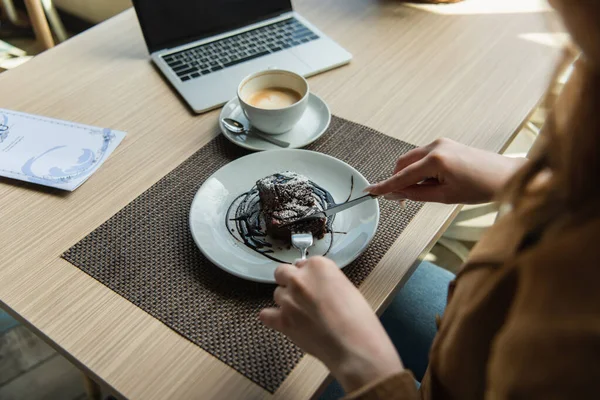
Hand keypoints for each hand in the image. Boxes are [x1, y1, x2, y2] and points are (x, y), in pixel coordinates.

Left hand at [260, 257, 402, 392]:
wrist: (354, 346)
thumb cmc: (358, 321)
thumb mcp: (346, 288)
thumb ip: (326, 281)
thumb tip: (316, 285)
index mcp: (319, 266)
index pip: (303, 263)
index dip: (307, 275)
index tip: (312, 283)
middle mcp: (300, 279)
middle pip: (283, 273)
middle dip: (290, 282)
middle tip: (302, 294)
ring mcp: (288, 300)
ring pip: (277, 294)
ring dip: (286, 301)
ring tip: (302, 314)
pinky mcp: (282, 320)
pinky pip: (266, 314)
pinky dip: (271, 317)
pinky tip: (280, 320)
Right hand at [366, 138, 526, 203]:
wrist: (506, 176)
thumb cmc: (482, 187)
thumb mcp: (445, 196)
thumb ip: (417, 194)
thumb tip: (396, 194)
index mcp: (436, 160)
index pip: (403, 175)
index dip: (385, 185)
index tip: (370, 191)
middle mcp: (435, 146)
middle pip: (403, 163)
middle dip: (398, 180)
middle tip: (401, 199)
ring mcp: (441, 142)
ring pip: (413, 160)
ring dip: (411, 176)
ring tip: (426, 192)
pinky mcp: (446, 144)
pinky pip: (423, 157)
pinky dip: (420, 170)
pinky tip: (432, 182)